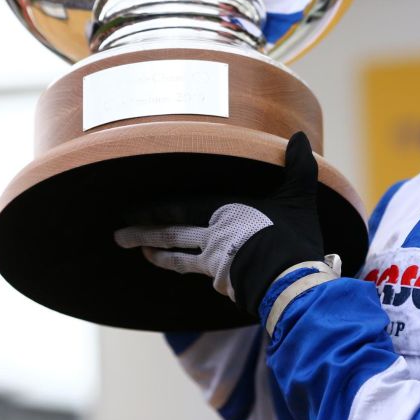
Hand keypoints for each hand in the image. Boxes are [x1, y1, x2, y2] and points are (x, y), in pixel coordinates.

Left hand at [114, 132, 324, 317]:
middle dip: (142, 232)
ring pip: (176, 256)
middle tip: (118, 235)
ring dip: (154, 254)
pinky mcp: (221, 282)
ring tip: (137, 252)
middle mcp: (212, 234)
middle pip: (169, 233)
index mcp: (223, 211)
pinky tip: (177, 272)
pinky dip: (184, 271)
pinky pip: (198, 274)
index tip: (133, 209)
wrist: (289, 280)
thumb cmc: (291, 236)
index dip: (154, 209)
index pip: (179, 208)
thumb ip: (297, 167)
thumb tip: (300, 137)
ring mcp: (213, 261)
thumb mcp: (298, 196)